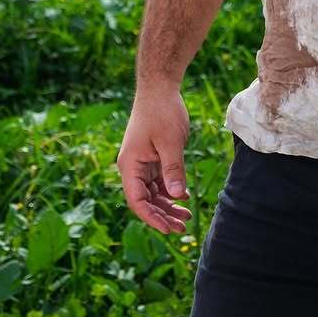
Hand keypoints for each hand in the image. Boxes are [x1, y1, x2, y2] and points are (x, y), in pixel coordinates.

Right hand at [116, 87, 194, 234]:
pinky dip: (171, 190)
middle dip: (163, 215)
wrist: (159, 87)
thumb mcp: (170, 142)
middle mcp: (133, 167)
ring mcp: (142, 162)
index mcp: (130, 165)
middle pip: (145, 200)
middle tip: (183, 227)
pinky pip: (159, 180)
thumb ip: (173, 169)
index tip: (168, 230)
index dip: (152, 218)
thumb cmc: (162, 111)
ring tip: (187, 216)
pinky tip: (185, 196)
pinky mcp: (152, 156)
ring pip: (153, 192)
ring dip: (168, 204)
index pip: (138, 201)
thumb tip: (178, 197)